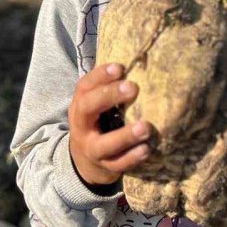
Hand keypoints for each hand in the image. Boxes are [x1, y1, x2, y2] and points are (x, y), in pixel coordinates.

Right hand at [68, 62, 152, 187]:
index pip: (85, 86)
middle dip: (108, 97)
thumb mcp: (96, 105)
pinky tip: (146, 149)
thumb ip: (109, 88)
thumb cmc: (99, 122)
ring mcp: (92, 148)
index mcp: (80, 105)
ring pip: (104, 144)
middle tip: (132, 88)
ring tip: (146, 127)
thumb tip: (141, 59)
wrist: (84, 161)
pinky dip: (132, 158)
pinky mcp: (105, 167)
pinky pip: (117, 165)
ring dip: (125, 135)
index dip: (100, 76)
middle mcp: (82, 125)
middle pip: (88, 108)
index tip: (120, 67)